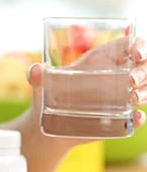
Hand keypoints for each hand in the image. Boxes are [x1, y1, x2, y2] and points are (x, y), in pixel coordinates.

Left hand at [27, 37, 146, 146]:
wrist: (46, 125)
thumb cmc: (47, 97)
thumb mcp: (41, 84)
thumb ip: (36, 75)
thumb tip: (35, 69)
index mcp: (101, 60)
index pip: (129, 45)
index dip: (140, 46)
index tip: (137, 55)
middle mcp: (114, 76)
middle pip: (143, 67)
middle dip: (144, 71)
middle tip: (131, 81)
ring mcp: (118, 97)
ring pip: (146, 89)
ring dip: (146, 91)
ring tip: (133, 98)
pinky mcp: (117, 118)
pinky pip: (136, 117)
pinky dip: (139, 117)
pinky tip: (135, 117)